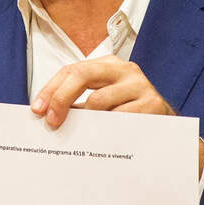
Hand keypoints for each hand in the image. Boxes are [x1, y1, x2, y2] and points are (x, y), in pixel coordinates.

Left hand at [32, 57, 203, 174]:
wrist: (166, 130)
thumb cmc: (126, 115)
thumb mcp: (102, 101)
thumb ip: (78, 103)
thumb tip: (43, 115)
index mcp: (107, 65)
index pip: (71, 70)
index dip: (51, 89)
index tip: (37, 110)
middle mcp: (124, 69)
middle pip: (82, 74)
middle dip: (60, 98)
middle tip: (50, 122)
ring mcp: (139, 85)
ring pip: (98, 100)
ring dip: (82, 120)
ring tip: (75, 134)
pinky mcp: (152, 104)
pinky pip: (119, 119)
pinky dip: (104, 130)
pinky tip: (98, 140)